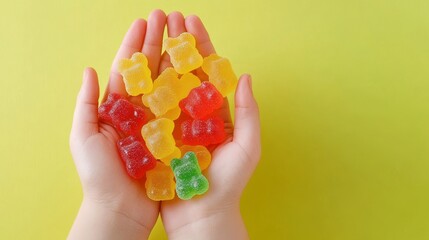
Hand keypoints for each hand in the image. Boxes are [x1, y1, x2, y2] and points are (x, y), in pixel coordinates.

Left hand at [68, 10, 167, 239]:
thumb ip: (87, 104)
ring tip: (184, 36)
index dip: (135, 43)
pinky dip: (189, 90)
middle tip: (169, 18)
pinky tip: (197, 71)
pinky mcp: (173, 136)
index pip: (126, 68)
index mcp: (116, 107)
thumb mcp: (84, 137)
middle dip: (158, 42)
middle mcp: (139, 110)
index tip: (144, 22)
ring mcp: (158, 122)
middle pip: (150, 70)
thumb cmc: (98, 176)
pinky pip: (182, 110)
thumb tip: (90, 69)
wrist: (120, 211)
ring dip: (175, 59)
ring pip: (168, 85)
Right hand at [159, 13, 260, 239]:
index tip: (192, 21)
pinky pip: (150, 107)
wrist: (202, 217)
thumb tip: (244, 75)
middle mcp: (194, 113)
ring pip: (165, 83)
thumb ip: (247, 112)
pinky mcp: (157, 136)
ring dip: (159, 56)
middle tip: (168, 17)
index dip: (201, 44)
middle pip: (185, 70)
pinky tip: (138, 66)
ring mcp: (174, 122)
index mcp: (216, 111)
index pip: (208, 70)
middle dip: (177, 42)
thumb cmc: (228, 184)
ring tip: (151, 32)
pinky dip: (144, 87)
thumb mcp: (246, 147)